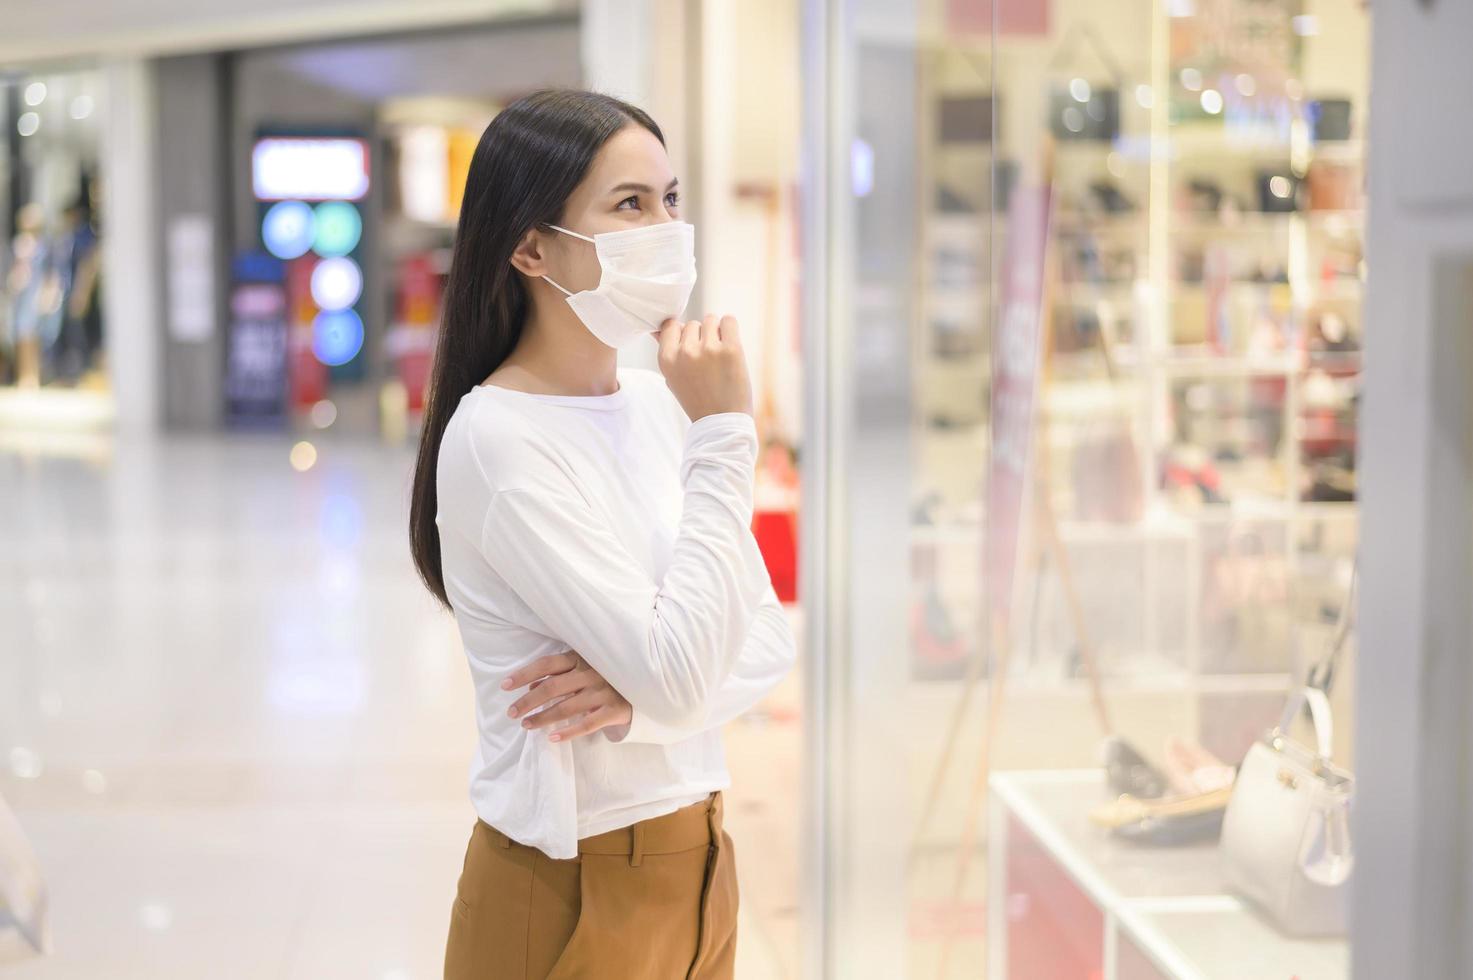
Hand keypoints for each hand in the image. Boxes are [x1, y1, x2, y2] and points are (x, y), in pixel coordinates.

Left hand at [501, 651, 632, 741]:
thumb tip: (530, 688)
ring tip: (526, 726)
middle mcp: (591, 673)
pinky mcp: (613, 710)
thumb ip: (560, 677)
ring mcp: (603, 692)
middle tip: (512, 713)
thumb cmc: (607, 676)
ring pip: (566, 708)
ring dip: (542, 718)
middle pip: (551, 687)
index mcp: (581, 658)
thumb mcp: (584, 669)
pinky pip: (586, 724)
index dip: (524, 675)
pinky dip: (567, 732)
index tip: (505, 686)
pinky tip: (552, 738)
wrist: (646, 686)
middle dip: (528, 702)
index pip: (546, 664)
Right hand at [657, 314, 752, 420]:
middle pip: (693, 323)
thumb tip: (657, 329)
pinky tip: (730, 346)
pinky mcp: (731, 349)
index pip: (671, 325)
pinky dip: (730, 329)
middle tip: (708, 360)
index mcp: (667, 359)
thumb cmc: (697, 400)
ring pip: (711, 320)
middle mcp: (685, 352)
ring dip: (716, 332)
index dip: (682, 334)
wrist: (722, 422)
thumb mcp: (673, 378)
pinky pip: (729, 320)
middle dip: (700, 336)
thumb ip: (667, 352)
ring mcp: (708, 349)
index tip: (691, 348)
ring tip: (719, 355)